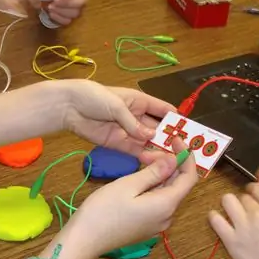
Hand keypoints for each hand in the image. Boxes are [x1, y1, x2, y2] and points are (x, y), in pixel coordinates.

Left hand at [40, 0, 87, 25]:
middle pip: (79, 3)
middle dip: (65, 3)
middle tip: (54, 1)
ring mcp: (79, 9)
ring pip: (74, 13)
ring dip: (61, 11)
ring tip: (50, 7)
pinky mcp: (72, 18)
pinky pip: (67, 21)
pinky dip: (58, 18)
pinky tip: (50, 13)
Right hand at [60, 140, 198, 258]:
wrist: (83, 241)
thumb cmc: (103, 210)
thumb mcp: (128, 185)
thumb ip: (154, 173)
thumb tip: (173, 160)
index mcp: (166, 205)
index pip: (189, 178)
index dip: (186, 157)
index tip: (176, 140)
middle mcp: (167, 217)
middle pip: (178, 185)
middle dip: (168, 165)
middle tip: (146, 153)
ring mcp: (157, 225)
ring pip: (167, 194)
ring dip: (159, 176)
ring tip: (140, 163)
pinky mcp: (146, 228)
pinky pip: (157, 203)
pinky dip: (153, 188)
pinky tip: (137, 181)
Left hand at [61, 80, 176, 164]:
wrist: (69, 107)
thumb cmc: (94, 97)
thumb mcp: (117, 106)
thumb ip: (133, 123)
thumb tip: (150, 137)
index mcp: (140, 101)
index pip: (163, 110)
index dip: (176, 119)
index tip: (189, 130)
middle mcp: (137, 117)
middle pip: (158, 129)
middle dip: (169, 138)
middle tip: (183, 150)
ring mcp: (127, 131)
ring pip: (148, 142)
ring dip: (158, 149)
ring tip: (172, 159)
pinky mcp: (117, 143)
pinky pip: (134, 150)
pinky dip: (144, 156)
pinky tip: (155, 161)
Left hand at [208, 183, 258, 258]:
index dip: (255, 192)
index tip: (253, 196)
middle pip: (244, 196)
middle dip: (244, 202)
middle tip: (245, 211)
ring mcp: (243, 225)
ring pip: (227, 200)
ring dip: (229, 205)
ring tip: (231, 213)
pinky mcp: (230, 241)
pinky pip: (215, 220)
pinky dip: (215, 218)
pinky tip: (217, 220)